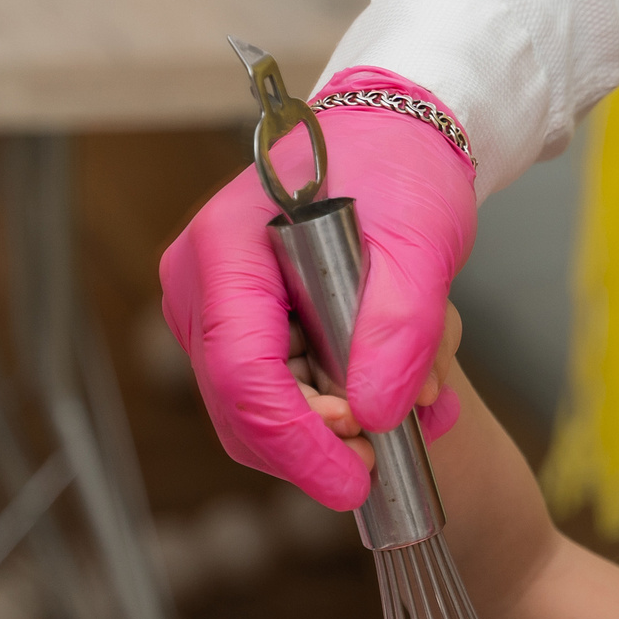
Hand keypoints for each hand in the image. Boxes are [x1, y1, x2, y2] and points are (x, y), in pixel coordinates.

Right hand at [160, 69, 475, 510]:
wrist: (393, 138)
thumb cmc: (400, 171)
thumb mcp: (421, 244)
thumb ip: (399, 329)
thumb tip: (372, 414)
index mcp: (226, 249)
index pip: (242, 374)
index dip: (297, 443)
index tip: (355, 480)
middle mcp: (198, 282)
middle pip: (240, 407)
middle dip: (319, 443)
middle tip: (399, 437)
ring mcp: (209, 307)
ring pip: (252, 411)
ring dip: (329, 430)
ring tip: (406, 397)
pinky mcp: (234, 325)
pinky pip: (267, 394)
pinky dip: (324, 409)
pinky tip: (377, 385)